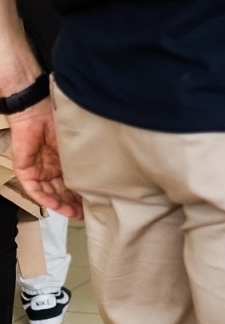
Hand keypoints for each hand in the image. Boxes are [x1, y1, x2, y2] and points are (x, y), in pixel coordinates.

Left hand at [8, 102, 82, 219]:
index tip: (92, 205)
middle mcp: (51, 168)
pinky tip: (55, 205)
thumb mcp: (76, 144)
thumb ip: (83, 160)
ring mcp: (38, 170)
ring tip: (73, 213)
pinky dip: (44, 198)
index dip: (81, 195)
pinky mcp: (25, 170)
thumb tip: (100, 176)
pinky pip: (34, 189)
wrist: (37, 109)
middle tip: (84, 214)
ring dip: (60, 204)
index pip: (72, 183)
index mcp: (64, 161)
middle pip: (61, 191)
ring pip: (49, 193)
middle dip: (73, 204)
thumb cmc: (61, 120)